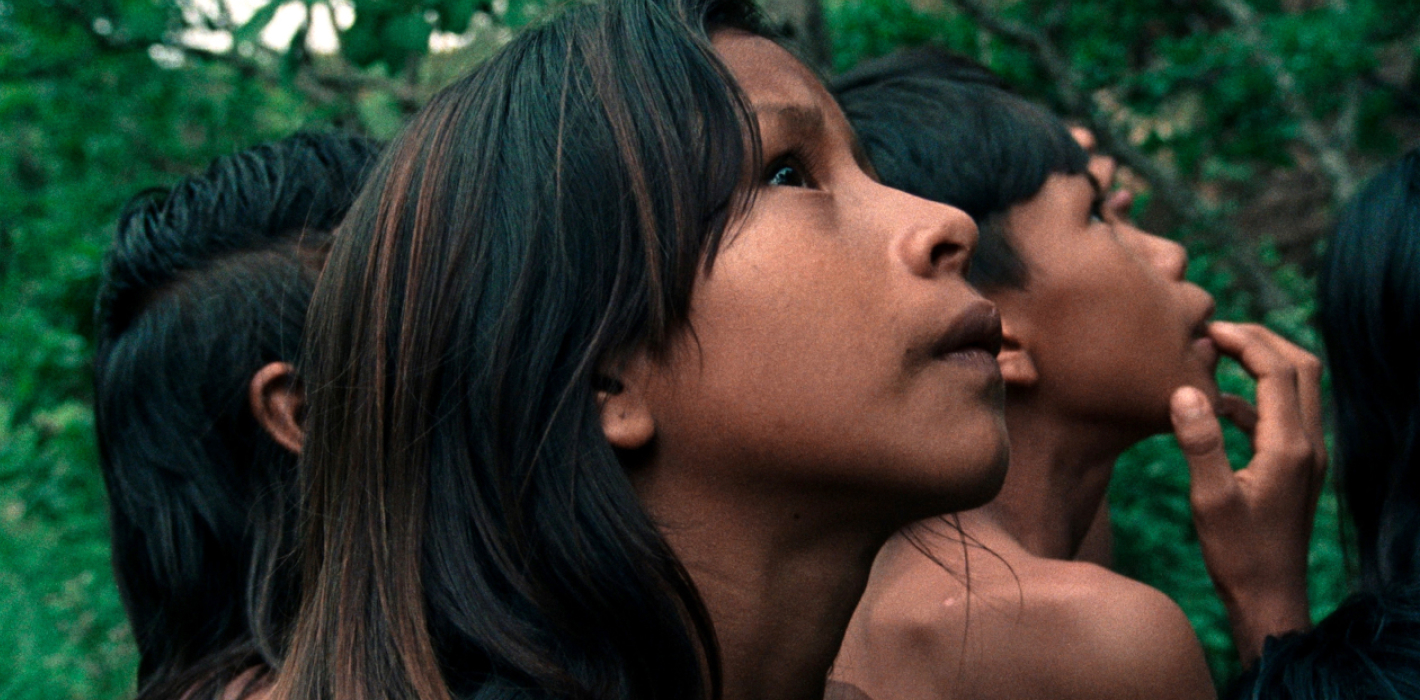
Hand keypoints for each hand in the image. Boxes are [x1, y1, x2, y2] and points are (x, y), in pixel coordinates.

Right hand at [1168, 321, 1325, 665]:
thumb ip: (1199, 442)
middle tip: (1218, 331)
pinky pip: (1282, 416)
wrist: (1269, 598)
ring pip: (1297, 389)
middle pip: (1301, 368)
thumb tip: (1184, 390)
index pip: (1277, 371)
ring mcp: (1306, 456)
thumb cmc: (1237, 554)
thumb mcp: (1210, 499)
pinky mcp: (1295, 467)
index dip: (1245, 341)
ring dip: (1262, 365)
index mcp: (1289, 446)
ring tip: (1217, 355)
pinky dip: (1254, 398)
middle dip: (1262, 341)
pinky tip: (1216, 406)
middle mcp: (1308, 444)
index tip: (1208, 329)